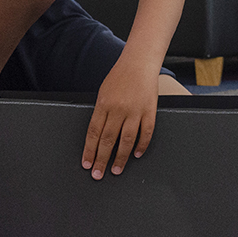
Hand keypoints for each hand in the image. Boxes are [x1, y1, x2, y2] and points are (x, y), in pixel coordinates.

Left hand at [81, 60, 158, 179]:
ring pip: (126, 140)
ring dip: (120, 158)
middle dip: (101, 160)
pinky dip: (141, 145)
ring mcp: (135, 111)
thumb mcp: (103, 92)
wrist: (139, 62)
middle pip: (107, 140)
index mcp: (104, 104)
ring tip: (116, 169)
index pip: (93, 133)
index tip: (87, 164)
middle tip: (98, 174)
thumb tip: (96, 135)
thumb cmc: (120, 76)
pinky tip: (135, 154)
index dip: (89, 151)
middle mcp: (118, 109)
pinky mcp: (150, 111)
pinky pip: (146, 132)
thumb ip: (100, 113)